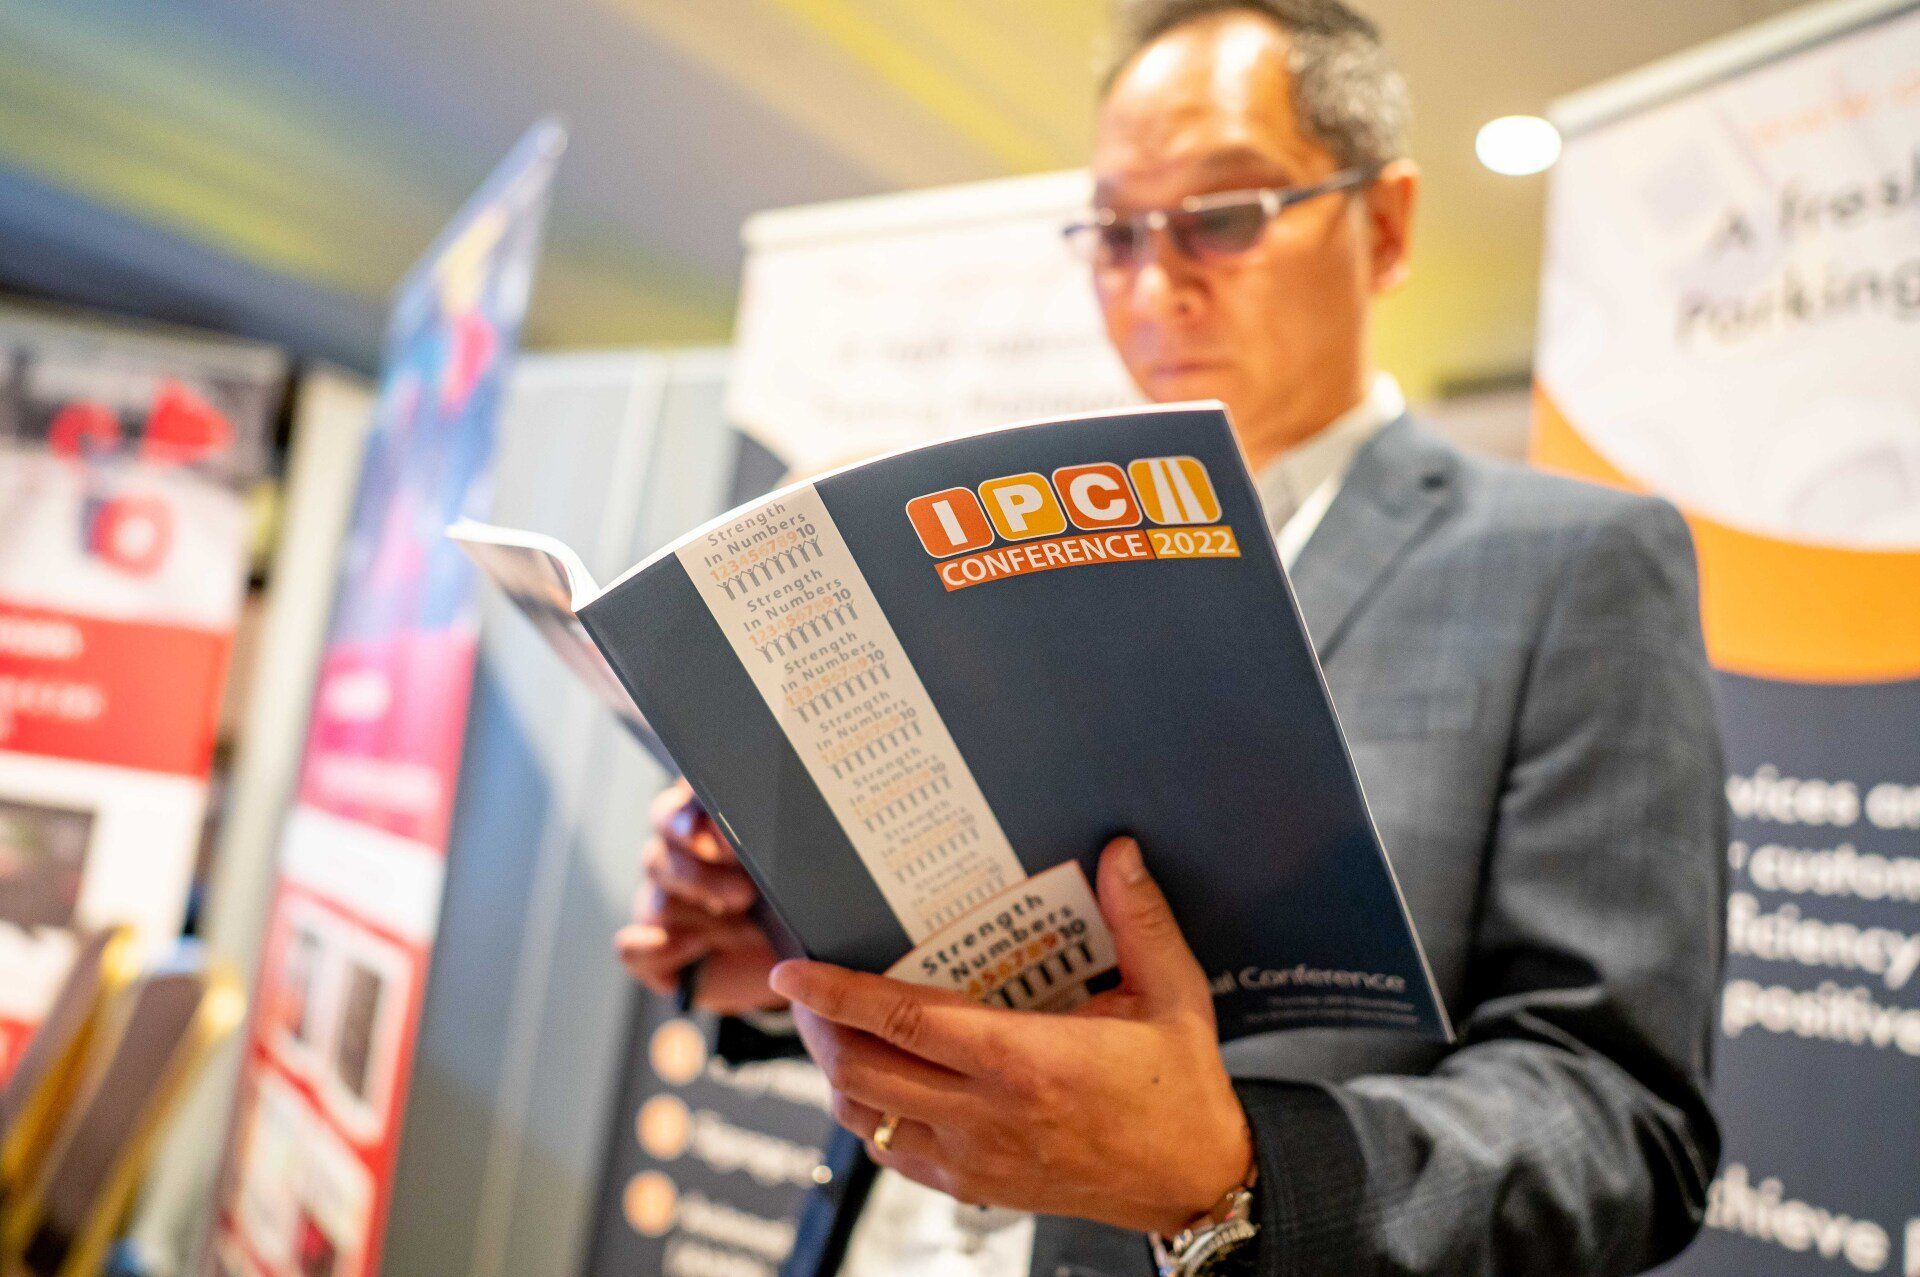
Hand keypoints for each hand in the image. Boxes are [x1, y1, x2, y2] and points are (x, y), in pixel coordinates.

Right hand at [615, 778, 784, 1013]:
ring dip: (698, 914)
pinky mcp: (655, 954)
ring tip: (745, 924)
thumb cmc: (788, 906)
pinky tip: (696, 948)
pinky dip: (658, 949)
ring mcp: (662, 909)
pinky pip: (632, 948)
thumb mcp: (789, 876)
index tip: (724, 833)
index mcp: (703, 832)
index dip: (689, 817)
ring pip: (654, 901)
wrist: (794, 969)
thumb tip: (759, 831)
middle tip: (745, 892)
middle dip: (700, 874)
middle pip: (658, 856)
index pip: (676, 809)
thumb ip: (771, 849)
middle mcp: (676, 864)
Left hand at [770, 837, 1253, 1235]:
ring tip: (836, 1032)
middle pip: (861, 1074)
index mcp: (1025, 1060)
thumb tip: (1119, 852)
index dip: (836, 995)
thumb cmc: (1181, 1089)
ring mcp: (975, 1159)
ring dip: (837, 1075)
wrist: (1194, 1180)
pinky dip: (870, 1119)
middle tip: (809, 993)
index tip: (794, 972)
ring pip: (865, 1121)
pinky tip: (880, 1086)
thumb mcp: (1172, 994)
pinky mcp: (976, 1188)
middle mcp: (988, 1114)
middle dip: (820, 1029)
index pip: (902, 1021)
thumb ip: (1139, 919)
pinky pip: (894, 1157)